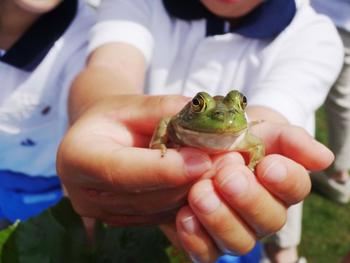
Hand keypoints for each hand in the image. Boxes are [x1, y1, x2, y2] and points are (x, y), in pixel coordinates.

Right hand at [57, 94, 213, 224]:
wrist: (101, 136)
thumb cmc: (115, 116)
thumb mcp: (132, 103)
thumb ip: (164, 110)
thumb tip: (207, 119)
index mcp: (77, 157)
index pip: (120, 171)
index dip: (163, 169)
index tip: (204, 160)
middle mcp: (85, 193)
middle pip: (145, 196)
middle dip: (190, 181)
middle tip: (229, 162)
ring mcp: (104, 212)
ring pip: (158, 210)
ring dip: (194, 191)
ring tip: (224, 168)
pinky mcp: (123, 220)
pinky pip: (161, 215)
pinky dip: (187, 200)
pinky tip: (208, 181)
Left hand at [171, 121, 332, 261]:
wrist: (193, 143)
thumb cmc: (229, 136)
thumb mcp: (254, 128)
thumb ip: (288, 139)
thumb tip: (323, 158)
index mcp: (276, 180)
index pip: (296, 186)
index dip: (286, 180)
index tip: (267, 166)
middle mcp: (259, 210)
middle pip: (271, 219)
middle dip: (250, 199)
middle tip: (226, 177)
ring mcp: (234, 228)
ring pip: (241, 242)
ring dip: (221, 218)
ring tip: (199, 193)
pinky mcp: (205, 240)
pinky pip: (206, 253)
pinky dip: (195, 237)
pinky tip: (184, 215)